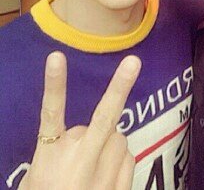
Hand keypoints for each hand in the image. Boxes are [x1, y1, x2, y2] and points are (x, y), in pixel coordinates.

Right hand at [18, 51, 140, 189]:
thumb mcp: (40, 175)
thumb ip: (62, 147)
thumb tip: (88, 131)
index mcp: (50, 156)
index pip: (51, 113)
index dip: (55, 84)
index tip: (55, 57)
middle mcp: (79, 161)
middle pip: (103, 118)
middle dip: (120, 87)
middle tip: (133, 62)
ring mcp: (102, 173)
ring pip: (118, 137)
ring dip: (110, 143)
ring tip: (93, 167)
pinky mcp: (118, 184)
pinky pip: (127, 158)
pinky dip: (120, 159)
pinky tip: (106, 175)